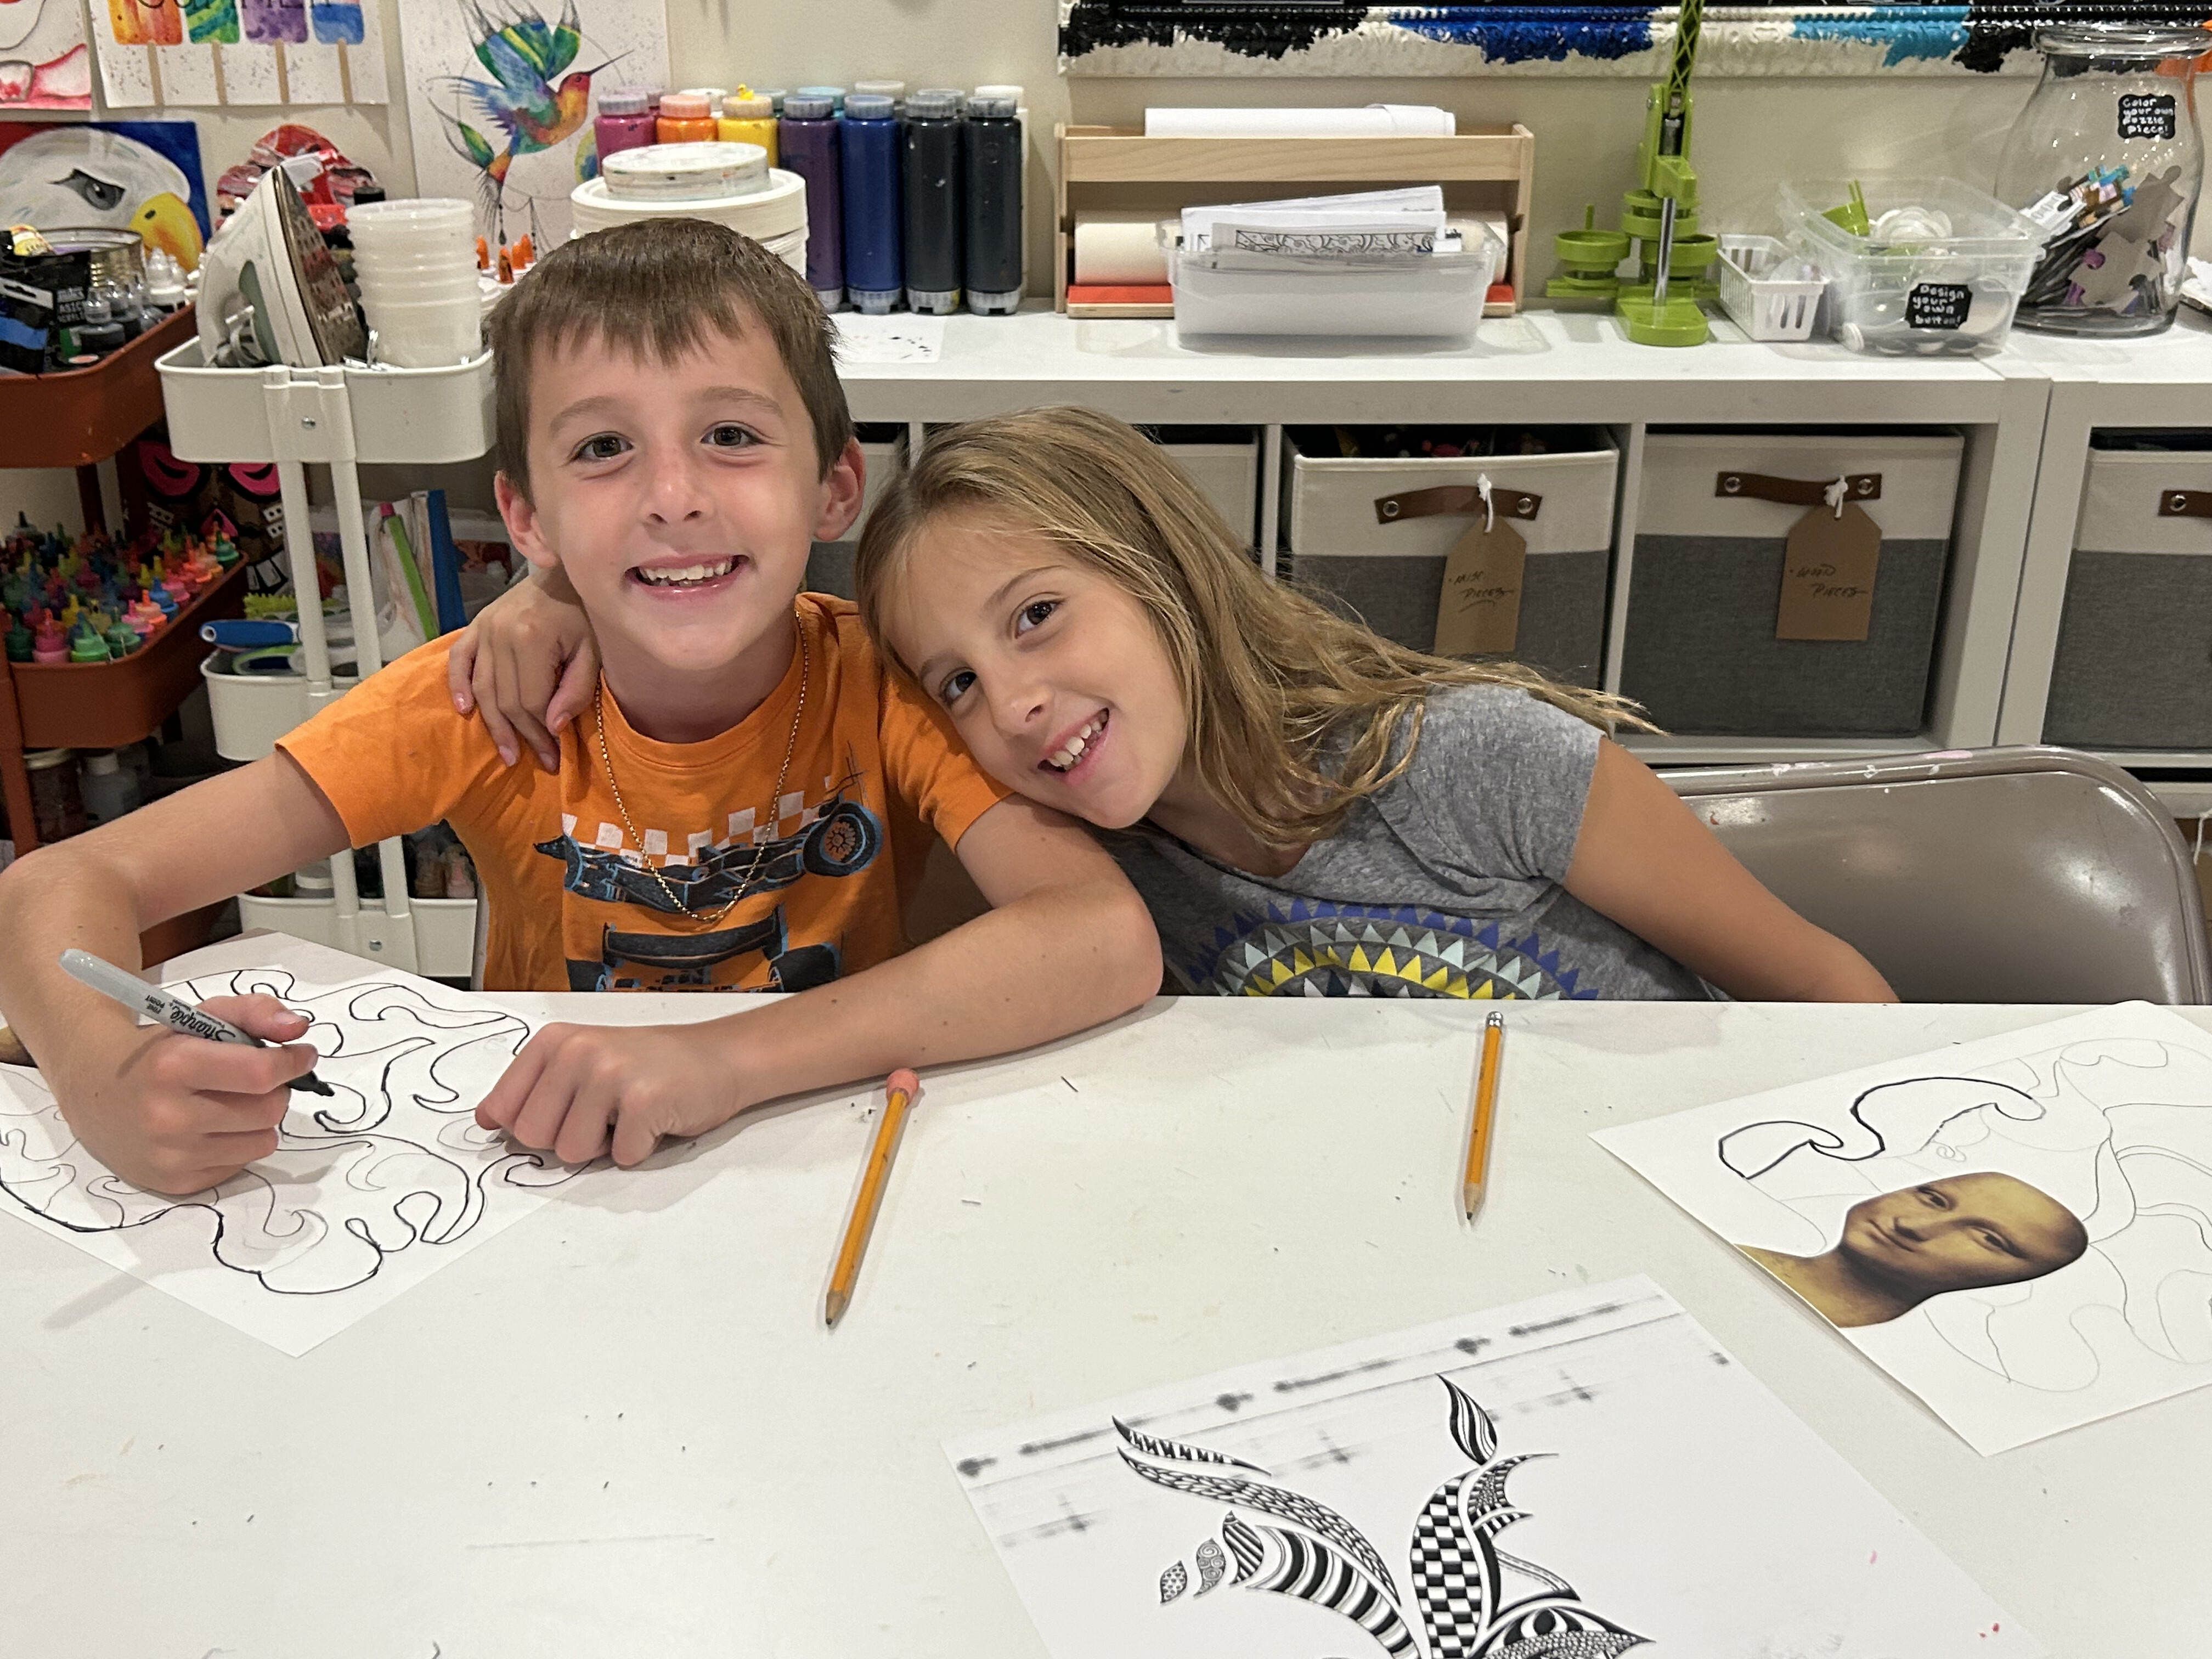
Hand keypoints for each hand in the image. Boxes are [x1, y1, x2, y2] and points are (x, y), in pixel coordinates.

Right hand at [65, 996, 320, 1194]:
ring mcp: (171, 1155)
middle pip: (268, 1110)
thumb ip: (256, 1012)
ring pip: (263, 1141)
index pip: (260, 1072)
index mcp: (173, 1066)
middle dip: (275, 1090)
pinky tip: (212, 1128)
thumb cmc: (159, 1051)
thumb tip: (298, 1029)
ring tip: (231, 1102)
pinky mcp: (176, 1182)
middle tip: (257, 1080)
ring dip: (260, 1120)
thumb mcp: (202, 1016)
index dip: (292, 1062)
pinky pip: (241, 1165)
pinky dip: (239, 1145)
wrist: (96, 1091)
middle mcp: (168, 1116)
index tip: (301, 1055)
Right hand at [445, 571, 598, 771]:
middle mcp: (501, 633)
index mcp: (531, 637)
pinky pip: (459, 659)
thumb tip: (552, 726)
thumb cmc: (585, 614)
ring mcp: (484, 628)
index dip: (542, 732)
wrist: (565, 574)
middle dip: (523, 735)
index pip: (531, 700)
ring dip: (494, 724)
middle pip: (506, 699)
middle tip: (539, 762)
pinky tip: (463, 710)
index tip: (556, 754)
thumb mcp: (593, 652)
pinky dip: (458, 685)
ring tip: (508, 753)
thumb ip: (576, 689)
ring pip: (483, 688)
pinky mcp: (476, 625)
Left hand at [473, 1021, 752, 1166]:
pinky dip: (638, 1150)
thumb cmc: (650, 1065)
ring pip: (571, 1152)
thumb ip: (533, 1088)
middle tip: (603, 1116)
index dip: (533, 1126)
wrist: (717, 1057)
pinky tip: (654, 1121)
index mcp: (555, 1041)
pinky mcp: (643, 1102)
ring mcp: (611, 1075)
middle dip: (566, 1139)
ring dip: (602, 1148)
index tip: (561, 1115)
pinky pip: (619, 1158)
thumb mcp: (582, 1062)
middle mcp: (578, 1051)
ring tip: (628, 1117)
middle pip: (532, 1136)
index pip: (503, 1109)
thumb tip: (485, 1120)